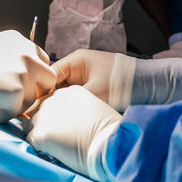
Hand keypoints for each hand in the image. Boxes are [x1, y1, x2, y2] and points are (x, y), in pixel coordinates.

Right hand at [0, 32, 54, 113]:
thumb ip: (9, 57)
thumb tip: (19, 72)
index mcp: (20, 40)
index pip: (42, 60)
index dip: (33, 75)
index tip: (19, 84)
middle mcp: (26, 54)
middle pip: (48, 78)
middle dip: (35, 90)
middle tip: (15, 99)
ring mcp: (24, 73)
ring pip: (34, 98)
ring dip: (19, 104)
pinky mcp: (16, 93)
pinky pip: (19, 112)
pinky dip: (5, 115)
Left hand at [25, 85, 120, 181]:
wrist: (109, 145)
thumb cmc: (108, 132)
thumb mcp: (93, 110)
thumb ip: (77, 110)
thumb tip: (70, 122)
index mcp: (69, 91)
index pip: (52, 100)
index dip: (55, 114)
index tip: (63, 126)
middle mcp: (53, 99)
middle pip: (39, 110)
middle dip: (45, 123)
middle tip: (58, 137)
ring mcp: (44, 116)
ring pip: (32, 124)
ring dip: (41, 134)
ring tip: (55, 146)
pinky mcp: (40, 133)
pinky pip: (31, 139)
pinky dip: (39, 147)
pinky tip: (52, 152)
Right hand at [46, 49, 181, 110]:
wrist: (150, 85)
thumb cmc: (122, 83)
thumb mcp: (94, 92)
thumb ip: (71, 100)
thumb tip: (51, 111)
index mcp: (76, 61)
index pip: (49, 75)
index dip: (39, 91)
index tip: (30, 108)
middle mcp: (78, 67)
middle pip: (54, 84)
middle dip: (47, 100)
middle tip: (36, 117)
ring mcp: (85, 78)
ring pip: (64, 93)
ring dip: (58, 105)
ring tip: (47, 121)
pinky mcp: (93, 89)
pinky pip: (75, 98)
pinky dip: (70, 108)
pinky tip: (64, 120)